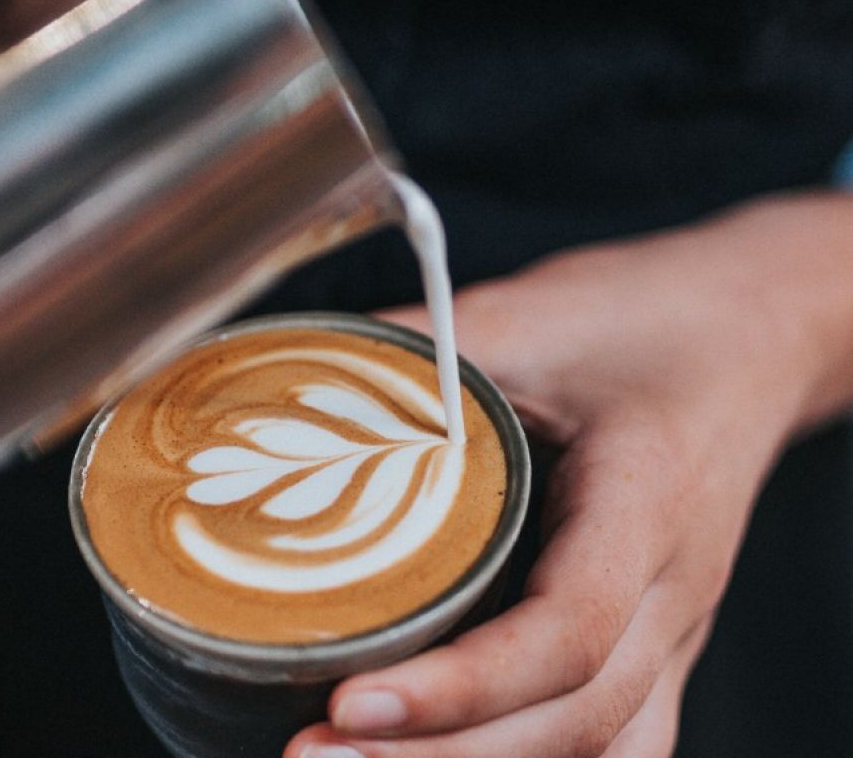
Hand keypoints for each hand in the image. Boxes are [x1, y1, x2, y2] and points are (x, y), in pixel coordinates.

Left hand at [285, 192, 852, 756]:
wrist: (748, 336)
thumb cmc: (644, 322)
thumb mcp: (527, 313)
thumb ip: (411, 347)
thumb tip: (280, 376)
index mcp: (645, 502)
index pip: (567, 631)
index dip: (460, 685)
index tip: (349, 702)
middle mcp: (672, 590)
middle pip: (576, 722)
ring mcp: (672, 629)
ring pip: (599, 750)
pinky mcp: (654, 643)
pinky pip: (611, 741)